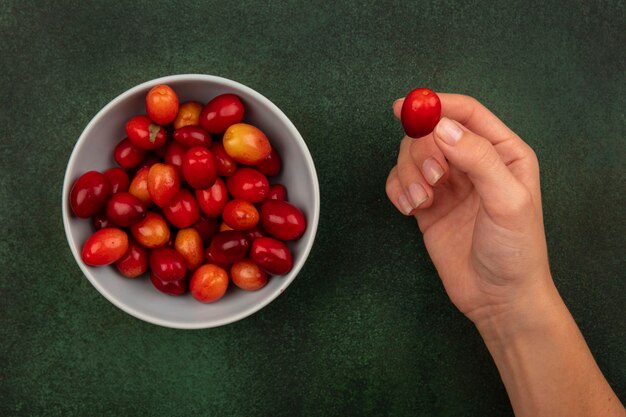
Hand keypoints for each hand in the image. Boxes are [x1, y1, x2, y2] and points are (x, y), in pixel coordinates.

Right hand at [386, 94, 550, 325]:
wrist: (498, 298)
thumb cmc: (516, 250)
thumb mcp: (506, 201)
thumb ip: (477, 159)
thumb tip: (442, 127)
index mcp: (503, 152)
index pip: (466, 114)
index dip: (436, 106)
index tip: (406, 107)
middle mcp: (473, 162)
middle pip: (431, 132)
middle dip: (423, 151)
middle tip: (432, 179)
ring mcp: (449, 183)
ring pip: (412, 156)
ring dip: (408, 175)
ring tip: (421, 201)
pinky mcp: (428, 204)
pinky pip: (401, 182)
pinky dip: (398, 190)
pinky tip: (409, 208)